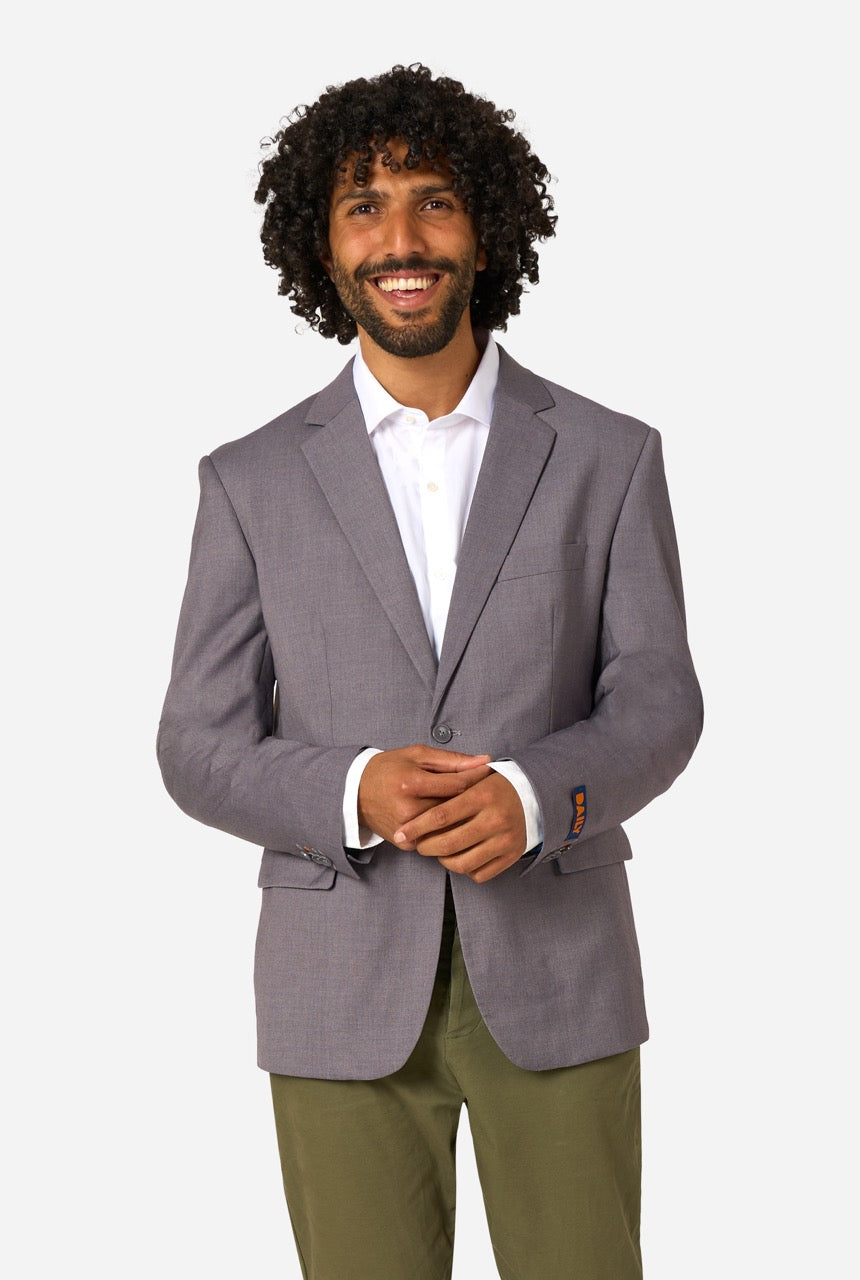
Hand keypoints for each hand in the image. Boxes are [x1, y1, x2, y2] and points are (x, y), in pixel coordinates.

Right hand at [357, 745, 491, 846]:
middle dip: (475, 798)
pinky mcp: (406, 843)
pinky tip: (460, 820)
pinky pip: (437, 838)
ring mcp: (407, 829)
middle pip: (455, 808)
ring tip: (479, 805)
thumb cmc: (388, 768)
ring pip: (449, 827)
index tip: (492, 773)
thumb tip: (484, 760)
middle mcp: (408, 809)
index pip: (456, 785)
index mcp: (411, 783)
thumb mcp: (417, 755)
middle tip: (493, 790)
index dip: (477, 778)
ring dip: (466, 817)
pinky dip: (449, 830)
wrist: (356, 792)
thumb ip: (452, 760)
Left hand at [394, 771, 526, 883]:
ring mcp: (505, 840)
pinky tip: (460, 857)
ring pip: (462, 863)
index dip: (417, 827)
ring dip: (443, 861)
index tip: (402, 832)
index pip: (441, 815)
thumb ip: (447, 787)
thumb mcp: (473, 778)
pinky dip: (465, 869)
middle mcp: (495, 819)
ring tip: (439, 851)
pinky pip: (480, 874)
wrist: (534, 795)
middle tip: (419, 844)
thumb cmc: (494, 786)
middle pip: (449, 843)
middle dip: (426, 847)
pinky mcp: (512, 855)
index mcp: (482, 795)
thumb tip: (415, 806)